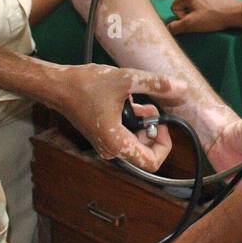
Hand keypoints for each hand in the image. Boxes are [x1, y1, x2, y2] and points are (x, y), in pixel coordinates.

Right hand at [36, 63, 183, 171]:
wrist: (58, 86)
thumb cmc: (86, 85)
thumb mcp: (126, 80)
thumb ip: (156, 85)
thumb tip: (182, 88)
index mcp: (117, 144)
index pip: (152, 162)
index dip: (164, 144)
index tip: (161, 122)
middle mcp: (112, 150)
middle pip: (146, 151)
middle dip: (152, 129)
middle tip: (150, 107)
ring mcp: (106, 144)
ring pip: (137, 142)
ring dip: (143, 123)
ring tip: (139, 102)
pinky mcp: (103, 136)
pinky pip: (126, 135)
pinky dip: (132, 121)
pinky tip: (129, 102)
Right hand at [167, 0, 241, 34]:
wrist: (235, 13)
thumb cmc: (212, 17)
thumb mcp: (191, 24)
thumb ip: (176, 26)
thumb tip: (168, 28)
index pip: (175, 8)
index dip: (182, 17)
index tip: (193, 21)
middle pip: (186, 4)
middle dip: (191, 13)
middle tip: (201, 20)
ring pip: (198, 2)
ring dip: (201, 10)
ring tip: (210, 17)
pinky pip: (209, 0)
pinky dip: (211, 6)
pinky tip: (217, 11)